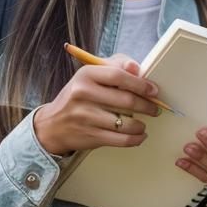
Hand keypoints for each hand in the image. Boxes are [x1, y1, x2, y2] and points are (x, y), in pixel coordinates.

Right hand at [33, 54, 161, 155]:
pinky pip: (121, 139)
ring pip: (126, 123)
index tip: (153, 90)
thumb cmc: (78, 96)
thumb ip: (115, 66)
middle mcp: (83, 94)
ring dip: (141, 124)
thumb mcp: (91, 75)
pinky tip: (139, 135)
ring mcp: (86, 116)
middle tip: (155, 108)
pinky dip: (135, 138)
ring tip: (144, 123)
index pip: (118, 75)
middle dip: (147, 105)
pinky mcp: (90, 135)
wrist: (52, 125)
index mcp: (86, 75)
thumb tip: (137, 68)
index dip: (140, 83)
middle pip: (126, 100)